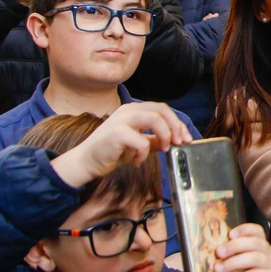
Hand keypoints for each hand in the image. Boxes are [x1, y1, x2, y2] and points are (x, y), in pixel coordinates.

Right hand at [49, 102, 191, 189]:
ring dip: (164, 136)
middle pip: (162, 110)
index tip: (185, 138)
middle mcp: (128, 110)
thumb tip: (174, 141)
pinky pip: (142, 141)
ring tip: (163, 150)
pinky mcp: (116, 133)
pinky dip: (144, 154)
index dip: (177, 123)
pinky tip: (137, 162)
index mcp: (134, 110)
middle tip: (179, 143)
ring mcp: (121, 120)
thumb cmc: (110, 152)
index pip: (162, 109)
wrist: (85, 162)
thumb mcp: (137, 144)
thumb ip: (154, 140)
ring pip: (155, 119)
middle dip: (176, 127)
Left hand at [217, 223, 270, 271]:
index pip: (257, 231)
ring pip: (256, 258)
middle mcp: (269, 255)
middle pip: (256, 243)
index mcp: (260, 248)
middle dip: (235, 246)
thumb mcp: (233, 270)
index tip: (229, 234)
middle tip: (218, 253)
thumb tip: (208, 250)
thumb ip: (228, 259)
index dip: (244, 229)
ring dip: (234, 262)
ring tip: (218, 270)